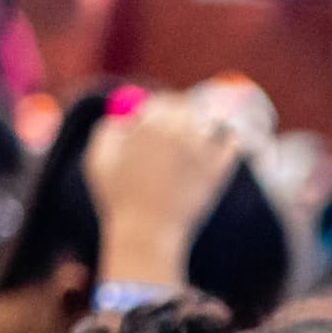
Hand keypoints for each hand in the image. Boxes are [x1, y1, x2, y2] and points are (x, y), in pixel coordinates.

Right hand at [83, 94, 243, 289]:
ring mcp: (201, 149)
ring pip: (212, 122)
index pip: (163, 101)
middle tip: (187, 122)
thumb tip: (126, 118)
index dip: (163, 107)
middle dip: (185, 113)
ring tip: (204, 134)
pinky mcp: (219, 167)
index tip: (166, 114)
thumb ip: (108, 131)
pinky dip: (229, 141)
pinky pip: (232, 143)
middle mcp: (177, 130)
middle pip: (189, 107)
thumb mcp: (99, 160)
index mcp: (148, 123)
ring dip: (207, 125)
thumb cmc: (119, 198)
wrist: (147, 231)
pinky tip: (226, 144)